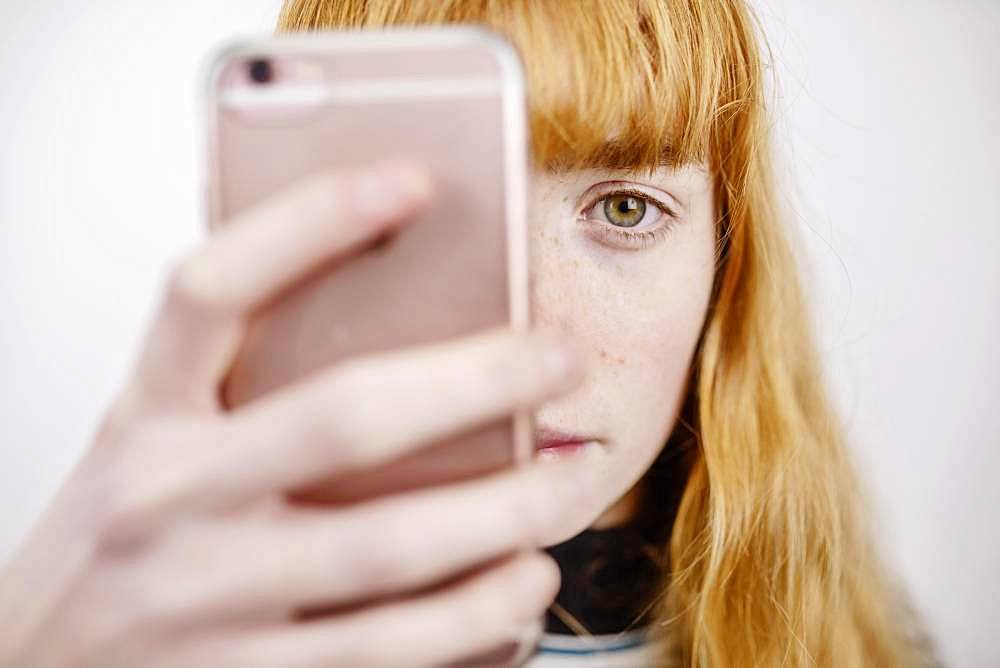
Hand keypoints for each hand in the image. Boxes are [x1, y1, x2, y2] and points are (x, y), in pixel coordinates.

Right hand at [0, 161, 598, 666]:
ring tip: (569, 481)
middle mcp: (168, 501)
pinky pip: (391, 650)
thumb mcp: (150, 441)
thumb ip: (239, 389)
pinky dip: (480, 616)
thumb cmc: (120, 541)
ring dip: (506, 511)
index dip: (312, 222)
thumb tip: (407, 325)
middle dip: (477, 381)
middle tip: (558, 356)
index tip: (412, 181)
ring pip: (389, 547)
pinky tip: (525, 583)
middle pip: (343, 417)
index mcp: (142, 417)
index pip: (213, 291)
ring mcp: (207, 602)